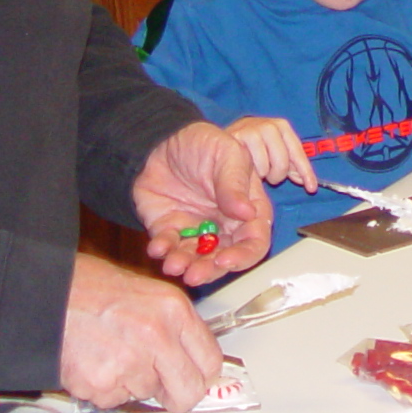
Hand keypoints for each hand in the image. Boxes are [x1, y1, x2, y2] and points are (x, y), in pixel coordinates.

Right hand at [61, 255, 224, 412]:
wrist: (48, 291)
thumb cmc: (94, 288)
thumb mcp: (151, 294)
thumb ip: (176, 328)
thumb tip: (193, 362)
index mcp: (173, 311)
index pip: (210, 362)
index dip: (202, 375)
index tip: (194, 378)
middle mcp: (156, 337)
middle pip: (187, 392)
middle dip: (176, 396)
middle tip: (162, 388)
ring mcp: (128, 363)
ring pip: (145, 394)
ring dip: (131, 383)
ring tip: (111, 352)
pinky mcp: (99, 384)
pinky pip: (113, 400)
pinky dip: (104, 388)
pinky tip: (94, 360)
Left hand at [134, 121, 271, 283]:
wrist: (159, 138)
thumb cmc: (201, 142)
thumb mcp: (226, 154)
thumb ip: (235, 183)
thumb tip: (247, 213)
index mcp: (247, 209)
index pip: (254, 241)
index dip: (243, 256)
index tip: (226, 260)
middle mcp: (224, 225)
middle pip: (224, 258)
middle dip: (210, 270)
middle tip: (195, 274)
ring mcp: (197, 230)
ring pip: (196, 259)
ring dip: (186, 266)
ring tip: (174, 265)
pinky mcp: (170, 229)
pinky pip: (169, 247)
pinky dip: (163, 252)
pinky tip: (157, 249)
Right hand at [227, 114, 316, 192]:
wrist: (227, 137)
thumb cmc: (255, 147)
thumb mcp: (276, 154)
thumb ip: (292, 167)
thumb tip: (308, 183)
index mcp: (282, 127)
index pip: (298, 153)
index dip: (306, 172)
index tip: (311, 188)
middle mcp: (270, 125)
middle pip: (283, 162)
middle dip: (278, 175)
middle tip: (270, 176)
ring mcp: (253, 130)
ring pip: (267, 166)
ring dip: (264, 174)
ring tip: (258, 169)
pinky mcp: (238, 138)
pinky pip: (252, 165)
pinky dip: (254, 171)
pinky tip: (249, 167)